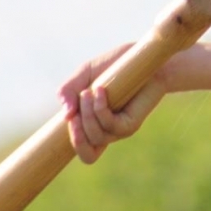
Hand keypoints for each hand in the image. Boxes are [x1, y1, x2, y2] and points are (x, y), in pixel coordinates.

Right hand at [57, 44, 169, 163]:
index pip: (84, 151)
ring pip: (96, 137)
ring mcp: (120, 129)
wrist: (144, 58)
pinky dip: (100, 108)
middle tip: (75, 109)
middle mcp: (108, 131)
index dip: (73, 142)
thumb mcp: (84, 74)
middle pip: (86, 152)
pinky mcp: (132, 123)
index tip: (67, 118)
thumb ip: (68, 91)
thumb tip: (66, 114)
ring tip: (88, 92)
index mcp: (95, 124)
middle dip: (75, 133)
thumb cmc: (115, 66)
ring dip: (87, 114)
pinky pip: (110, 125)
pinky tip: (100, 90)